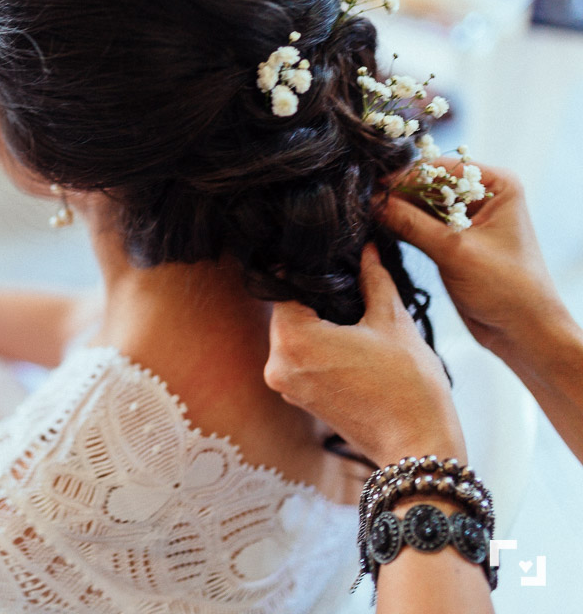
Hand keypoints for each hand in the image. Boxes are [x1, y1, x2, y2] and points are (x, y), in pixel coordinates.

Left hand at [265, 245, 467, 466]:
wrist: (418, 446)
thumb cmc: (409, 386)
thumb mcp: (393, 322)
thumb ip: (373, 279)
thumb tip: (366, 249)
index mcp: (293, 340)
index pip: (284, 287)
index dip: (308, 271)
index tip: (331, 261)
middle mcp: (278, 364)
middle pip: (286, 311)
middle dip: (314, 298)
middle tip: (350, 284)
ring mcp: (285, 385)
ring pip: (293, 335)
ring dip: (317, 322)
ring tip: (355, 315)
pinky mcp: (297, 398)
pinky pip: (299, 358)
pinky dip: (318, 346)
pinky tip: (350, 341)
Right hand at [381, 160, 569, 360]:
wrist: (522, 330)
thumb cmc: (507, 288)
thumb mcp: (456, 251)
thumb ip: (412, 224)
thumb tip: (373, 203)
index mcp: (497, 186)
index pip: (442, 168)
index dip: (407, 177)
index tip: (374, 189)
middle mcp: (482, 196)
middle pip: (428, 184)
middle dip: (398, 195)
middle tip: (364, 204)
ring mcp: (466, 219)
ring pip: (420, 205)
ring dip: (397, 212)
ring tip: (366, 217)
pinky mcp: (452, 240)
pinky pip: (420, 225)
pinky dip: (401, 227)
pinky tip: (379, 229)